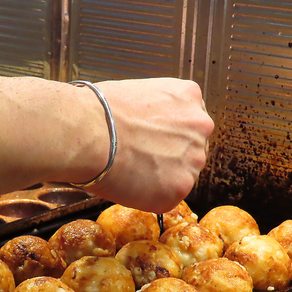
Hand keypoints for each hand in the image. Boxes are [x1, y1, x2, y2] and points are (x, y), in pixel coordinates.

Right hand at [83, 78, 213, 213]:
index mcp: (189, 96)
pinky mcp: (180, 188)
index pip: (187, 122)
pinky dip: (149, 197)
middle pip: (189, 149)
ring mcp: (194, 159)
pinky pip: (166, 198)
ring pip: (180, 176)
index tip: (150, 142)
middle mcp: (200, 126)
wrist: (91, 134)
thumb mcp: (136, 94)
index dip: (165, 135)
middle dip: (168, 157)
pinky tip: (130, 183)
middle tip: (140, 160)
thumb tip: (144, 129)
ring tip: (131, 171)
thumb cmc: (100, 112)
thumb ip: (153, 113)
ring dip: (160, 178)